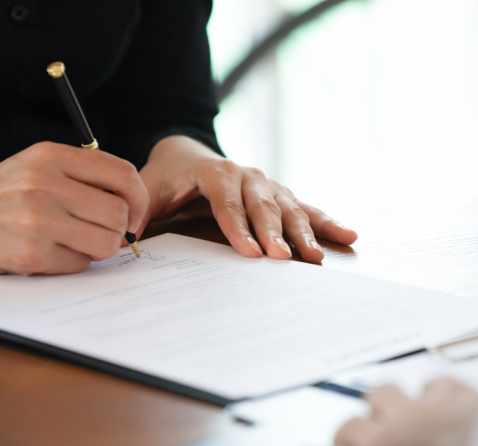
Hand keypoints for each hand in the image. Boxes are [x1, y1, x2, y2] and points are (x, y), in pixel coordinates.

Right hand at [0, 142, 148, 277]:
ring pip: (106, 242)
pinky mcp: (30, 252)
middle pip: (119, 212)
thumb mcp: (34, 167)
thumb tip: (132, 204)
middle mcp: (46, 183)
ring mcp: (37, 218)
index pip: (122, 174)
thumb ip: (80, 176)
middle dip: (118, 230)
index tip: (134, 216)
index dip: (138, 199)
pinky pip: (80, 264)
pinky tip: (49, 255)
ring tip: (72, 244)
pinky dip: (72, 264)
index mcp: (51, 156)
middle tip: (101, 236)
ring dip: (97, 250)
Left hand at [140, 136, 356, 262]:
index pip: (227, 201)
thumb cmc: (167, 179)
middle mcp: (245, 174)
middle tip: (285, 259)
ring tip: (317, 257)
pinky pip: (306, 207)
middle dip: (275, 233)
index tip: (250, 252)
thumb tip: (129, 235)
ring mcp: (266, 183)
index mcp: (214, 172)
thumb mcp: (149, 189)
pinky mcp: (279, 194)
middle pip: (263, 204)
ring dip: (305, 232)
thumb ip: (141, 208)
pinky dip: (327, 222)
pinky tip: (348, 236)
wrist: (186, 155)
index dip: (239, 226)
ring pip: (289, 207)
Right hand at [302, 379, 477, 445]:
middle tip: (361, 445)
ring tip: (395, 416)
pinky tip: (438, 404)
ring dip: (384, 407)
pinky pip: (436, 383)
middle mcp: (390, 438)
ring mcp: (423, 414)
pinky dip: (434, 393)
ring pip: (383, 392)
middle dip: (350, 437)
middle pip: (350, 427)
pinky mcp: (461, 400)